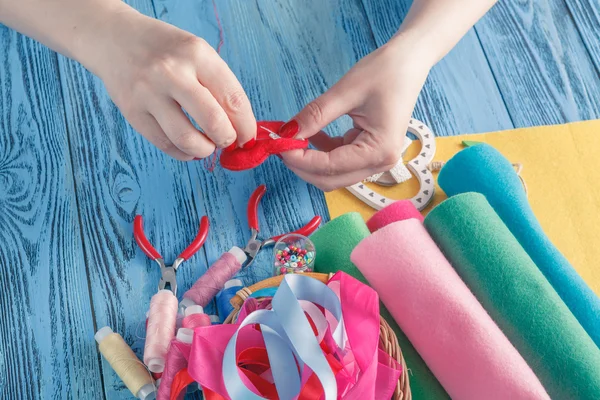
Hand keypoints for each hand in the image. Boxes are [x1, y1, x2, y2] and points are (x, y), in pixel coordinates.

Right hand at [83, 7, 255, 159]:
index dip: (247, 126)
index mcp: (196, 54)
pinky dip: (184, 153)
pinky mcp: (133, 112)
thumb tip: (242, 130)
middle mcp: (172, 72)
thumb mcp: (197, 53)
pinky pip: (165, 144)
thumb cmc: (167, 51)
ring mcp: (149, 93)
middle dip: (227, 139)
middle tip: (227, 141)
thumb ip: (219, 87)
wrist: (115, 39)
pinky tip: (189, 147)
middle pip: (213, 121)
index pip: (233, 99)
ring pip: (187, 139)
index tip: (248, 138)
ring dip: (204, 150)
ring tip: (207, 145)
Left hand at [280, 37, 431, 190]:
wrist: (409, 60)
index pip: (330, 167)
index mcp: (379, 151)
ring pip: (333, 174)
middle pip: (331, 180)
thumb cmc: (385, 72)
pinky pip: (339, 162)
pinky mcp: (369, 151)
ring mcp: (376, 159)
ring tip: (291, 138)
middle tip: (279, 145)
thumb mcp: (345, 92)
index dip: (300, 159)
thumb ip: (315, 116)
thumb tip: (287, 132)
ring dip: (310, 161)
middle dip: (302, 166)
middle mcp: (380, 162)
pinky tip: (311, 135)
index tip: (277, 144)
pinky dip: (321, 153)